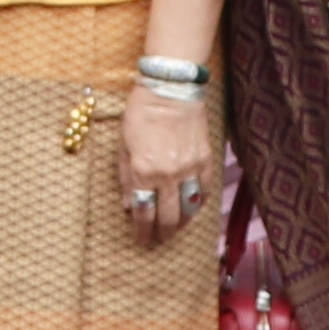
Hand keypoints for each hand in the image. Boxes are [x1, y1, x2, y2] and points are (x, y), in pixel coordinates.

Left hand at [114, 84, 216, 241]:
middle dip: (162, 233)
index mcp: (144, 171)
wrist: (171, 89)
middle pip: (168, 217)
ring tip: (175, 227)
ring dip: (182, 223)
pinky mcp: (205, 160)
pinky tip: (192, 207)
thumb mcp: (123, 145)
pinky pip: (205, 190)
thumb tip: (129, 205)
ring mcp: (190, 168)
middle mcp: (168, 175)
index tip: (141, 239)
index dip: (142, 230)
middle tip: (158, 239)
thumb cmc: (141, 113)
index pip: (144, 212)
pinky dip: (198, 203)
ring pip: (190, 208)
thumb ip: (126, 178)